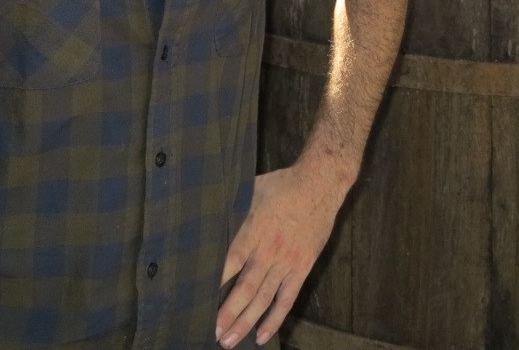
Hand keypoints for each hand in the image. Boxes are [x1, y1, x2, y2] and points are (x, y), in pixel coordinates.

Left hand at [215, 162, 350, 346]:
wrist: (320, 184)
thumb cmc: (283, 185)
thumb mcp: (252, 189)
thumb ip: (233, 208)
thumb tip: (208, 215)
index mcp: (255, 230)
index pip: (231, 261)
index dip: (216, 282)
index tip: (199, 299)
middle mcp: (270, 250)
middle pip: (246, 288)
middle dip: (228, 313)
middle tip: (213, 333)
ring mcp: (287, 262)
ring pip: (264, 299)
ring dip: (246, 322)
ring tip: (229, 340)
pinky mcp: (302, 268)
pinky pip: (287, 299)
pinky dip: (275, 319)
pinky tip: (262, 335)